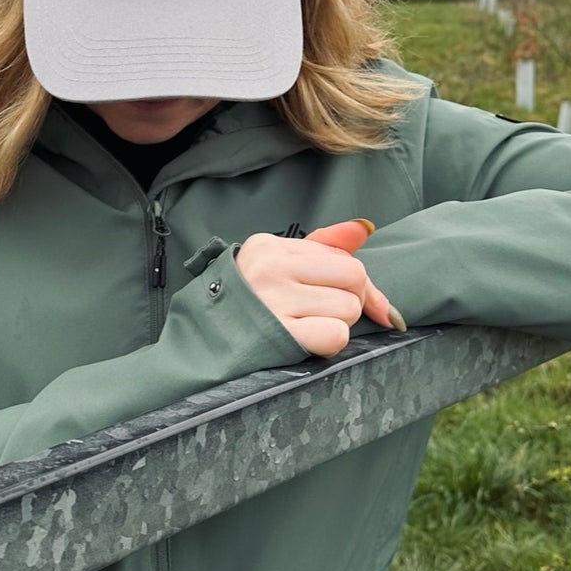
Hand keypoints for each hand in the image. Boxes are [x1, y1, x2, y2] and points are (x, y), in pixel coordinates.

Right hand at [235, 219, 404, 357]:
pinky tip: (307, 340)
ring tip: (306, 325)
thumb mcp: (278, 263)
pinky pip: (336, 335)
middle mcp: (270, 269)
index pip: (344, 256)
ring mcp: (273, 303)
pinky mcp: (279, 337)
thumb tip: (365, 227)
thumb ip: (324, 244)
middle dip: (348, 300)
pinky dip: (329, 342)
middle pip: (354, 278)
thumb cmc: (250, 302)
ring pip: (349, 309)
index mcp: (270, 246)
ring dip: (338, 323)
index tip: (342, 296)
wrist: (205, 343)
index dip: (353, 282)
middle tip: (319, 311)